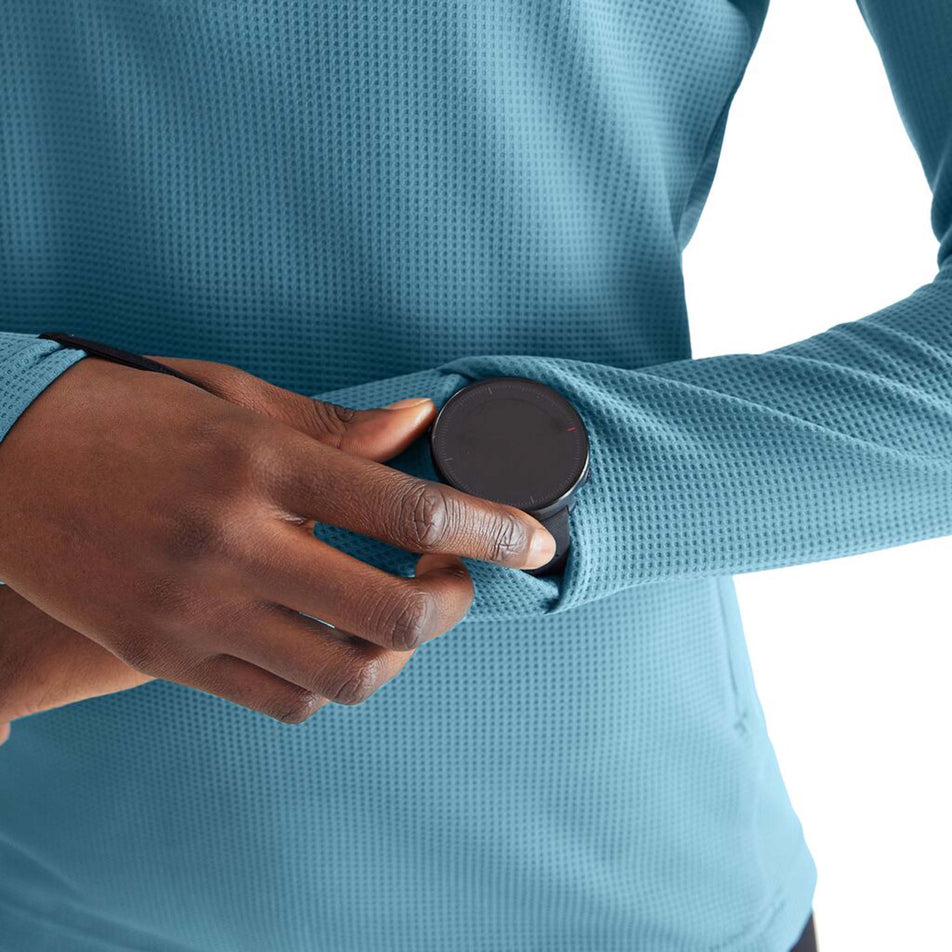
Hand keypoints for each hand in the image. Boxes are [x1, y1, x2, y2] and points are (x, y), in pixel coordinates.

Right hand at [0, 356, 555, 721]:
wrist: (2, 462)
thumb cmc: (122, 414)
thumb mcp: (232, 397)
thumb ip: (336, 426)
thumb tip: (418, 427)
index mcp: (259, 463)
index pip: (409, 511)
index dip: (492, 530)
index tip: (533, 542)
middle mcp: (234, 543)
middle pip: (393, 614)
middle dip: (455, 604)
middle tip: (457, 579)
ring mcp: (197, 612)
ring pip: (345, 677)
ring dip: (399, 653)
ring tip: (397, 614)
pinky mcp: (165, 658)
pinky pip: (283, 701)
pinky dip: (331, 682)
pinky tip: (331, 640)